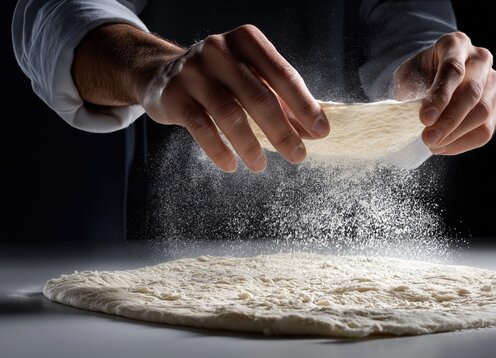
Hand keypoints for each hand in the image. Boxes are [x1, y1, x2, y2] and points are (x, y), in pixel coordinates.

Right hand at [138, 25, 329, 171]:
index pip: (283, 74)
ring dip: (250, 145)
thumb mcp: (251, 80)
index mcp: (247, 41)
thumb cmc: (220, 80)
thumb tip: (313, 132)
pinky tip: (231, 165)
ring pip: (230, 114)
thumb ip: (281, 101)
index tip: (321, 132)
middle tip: (298, 155)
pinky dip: (219, 150)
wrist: (161, 76)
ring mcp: (194, 71)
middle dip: (283, 130)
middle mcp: (219, 49)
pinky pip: (201, 128)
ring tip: (261, 166)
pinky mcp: (174, 95)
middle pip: (259, 96)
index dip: (305, 105)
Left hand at [393, 32, 495, 154]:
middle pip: (471, 93)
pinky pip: (485, 129)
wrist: (430, 75)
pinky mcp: (494, 104)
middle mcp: (480, 59)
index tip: (424, 119)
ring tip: (432, 144)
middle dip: (448, 120)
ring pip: (483, 112)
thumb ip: (414, 91)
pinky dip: (463, 143)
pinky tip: (443, 146)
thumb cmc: (417, 74)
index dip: (440, 97)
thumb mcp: (408, 76)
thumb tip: (424, 120)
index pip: (452, 70)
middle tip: (427, 139)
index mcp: (455, 44)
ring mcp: (491, 82)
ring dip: (456, 134)